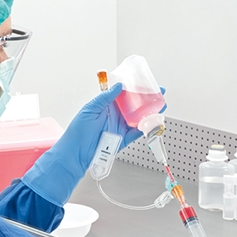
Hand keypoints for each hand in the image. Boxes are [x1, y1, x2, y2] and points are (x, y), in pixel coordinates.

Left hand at [21, 83, 163, 206]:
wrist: (76, 153)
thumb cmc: (78, 131)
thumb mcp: (90, 109)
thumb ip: (105, 97)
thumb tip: (119, 86)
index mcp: (108, 105)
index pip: (125, 94)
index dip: (136, 89)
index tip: (147, 84)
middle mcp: (116, 115)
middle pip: (135, 106)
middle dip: (148, 100)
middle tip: (160, 95)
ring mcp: (120, 127)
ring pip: (139, 119)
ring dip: (150, 114)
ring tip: (160, 108)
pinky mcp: (123, 139)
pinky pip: (137, 133)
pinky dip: (146, 129)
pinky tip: (153, 124)